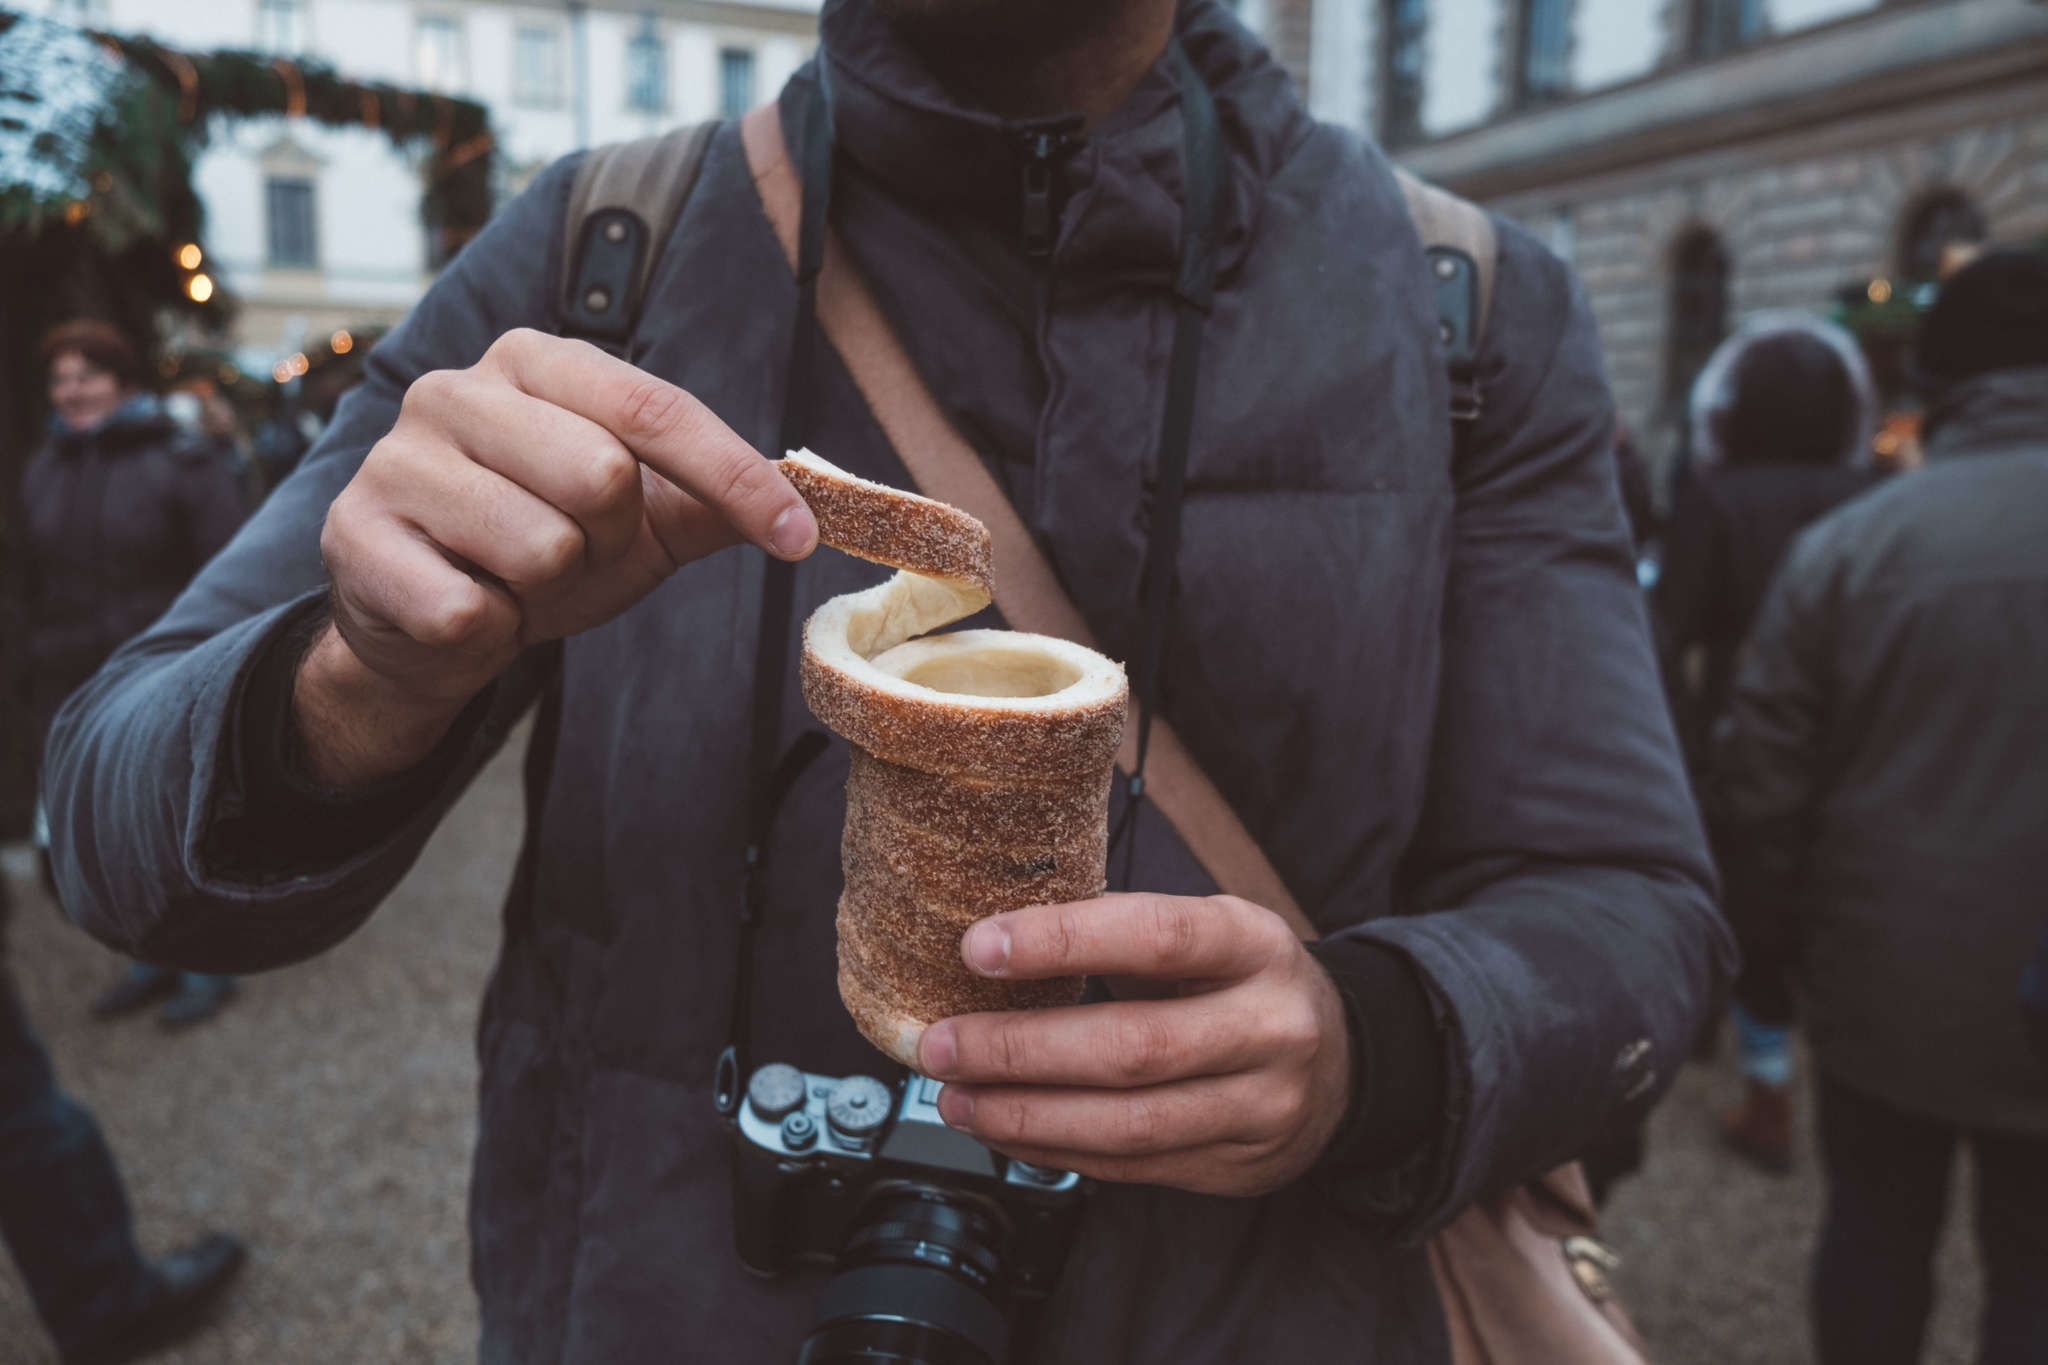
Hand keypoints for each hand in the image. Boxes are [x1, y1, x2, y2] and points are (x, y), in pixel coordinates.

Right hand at [303, 330, 815, 782]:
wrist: (426, 619)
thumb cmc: (539, 547)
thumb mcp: (639, 519)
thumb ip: (713, 499)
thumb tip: (807, 497)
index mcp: (536, 362)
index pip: (658, 410)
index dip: (739, 478)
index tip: (798, 537)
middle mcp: (457, 390)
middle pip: (603, 476)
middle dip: (608, 541)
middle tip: (570, 552)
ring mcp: (395, 459)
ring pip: (540, 548)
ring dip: (546, 589)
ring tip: (513, 576)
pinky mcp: (353, 536)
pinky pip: (471, 610)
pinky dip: (489, 630)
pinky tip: (462, 603)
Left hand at [915, 894, 1352, 1197]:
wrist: (1343, 1062)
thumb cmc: (1246, 982)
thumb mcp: (1213, 931)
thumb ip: (1126, 934)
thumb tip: (994, 940)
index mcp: (1255, 945)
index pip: (1156, 936)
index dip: (1064, 942)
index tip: (979, 947)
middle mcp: (1268, 1027)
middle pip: (1132, 1047)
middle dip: (1018, 1050)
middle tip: (940, 1043)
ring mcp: (1260, 1106)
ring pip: (1127, 1124)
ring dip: (1024, 1115)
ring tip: (956, 1097)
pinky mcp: (1236, 1168)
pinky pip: (1130, 1167)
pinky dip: (1054, 1150)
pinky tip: (1005, 1130)